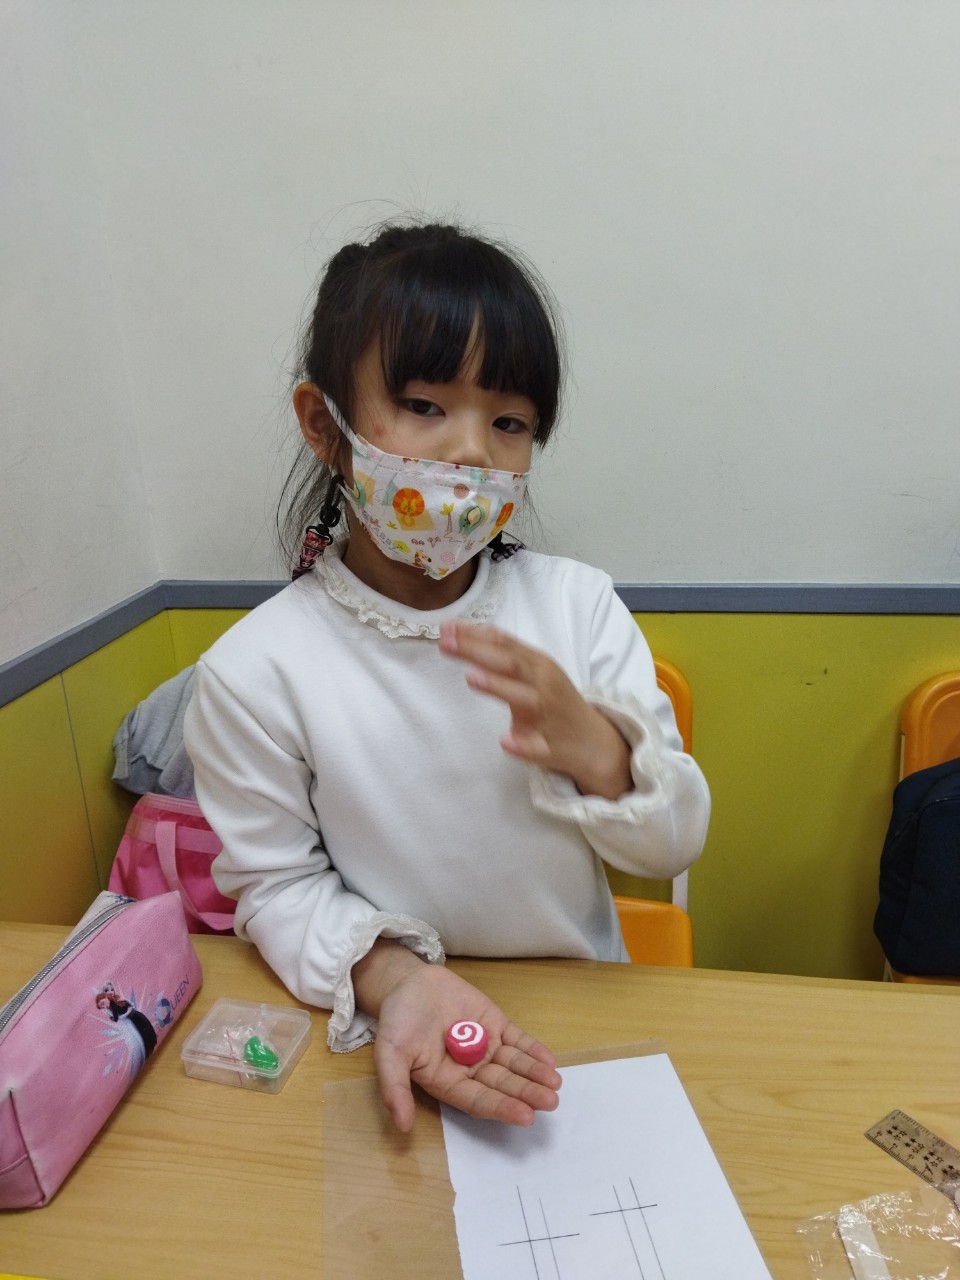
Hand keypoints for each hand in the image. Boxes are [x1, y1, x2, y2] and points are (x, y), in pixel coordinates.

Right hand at [354, 942, 560, 1131]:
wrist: (408, 984)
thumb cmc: (397, 1020)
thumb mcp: (388, 1053)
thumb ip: (395, 1087)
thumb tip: (402, 1126)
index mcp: (447, 1083)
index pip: (479, 1101)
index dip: (501, 1108)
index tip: (525, 1116)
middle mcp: (470, 1070)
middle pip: (502, 1085)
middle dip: (526, 1093)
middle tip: (549, 1101)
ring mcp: (485, 1046)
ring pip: (514, 1064)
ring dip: (534, 1074)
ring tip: (554, 1082)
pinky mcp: (495, 1025)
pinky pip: (517, 1040)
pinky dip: (532, 1049)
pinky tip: (549, 1060)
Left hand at [439, 621, 632, 798]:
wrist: (594, 741)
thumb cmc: (556, 700)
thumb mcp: (536, 669)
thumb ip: (507, 651)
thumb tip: (471, 630)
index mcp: (538, 664)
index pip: (504, 643)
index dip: (475, 635)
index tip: (445, 628)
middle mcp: (543, 685)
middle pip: (509, 664)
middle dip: (477, 652)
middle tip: (445, 643)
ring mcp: (547, 716)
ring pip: (524, 699)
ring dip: (498, 686)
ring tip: (471, 677)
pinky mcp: (550, 748)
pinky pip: (536, 748)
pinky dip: (522, 745)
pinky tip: (505, 742)